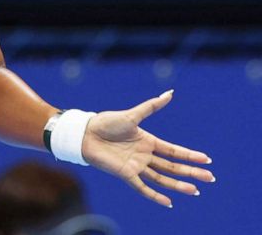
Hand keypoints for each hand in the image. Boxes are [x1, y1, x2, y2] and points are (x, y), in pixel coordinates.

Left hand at [82, 90, 214, 207]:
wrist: (85, 133)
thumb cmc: (106, 122)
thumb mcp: (132, 115)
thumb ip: (151, 106)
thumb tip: (170, 93)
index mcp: (148, 141)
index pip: (174, 151)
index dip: (190, 156)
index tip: (207, 160)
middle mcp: (144, 155)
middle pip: (172, 166)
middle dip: (191, 172)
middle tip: (210, 178)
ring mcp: (136, 165)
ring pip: (162, 178)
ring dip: (178, 184)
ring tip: (195, 190)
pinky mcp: (125, 174)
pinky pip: (142, 187)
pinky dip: (155, 195)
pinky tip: (169, 202)